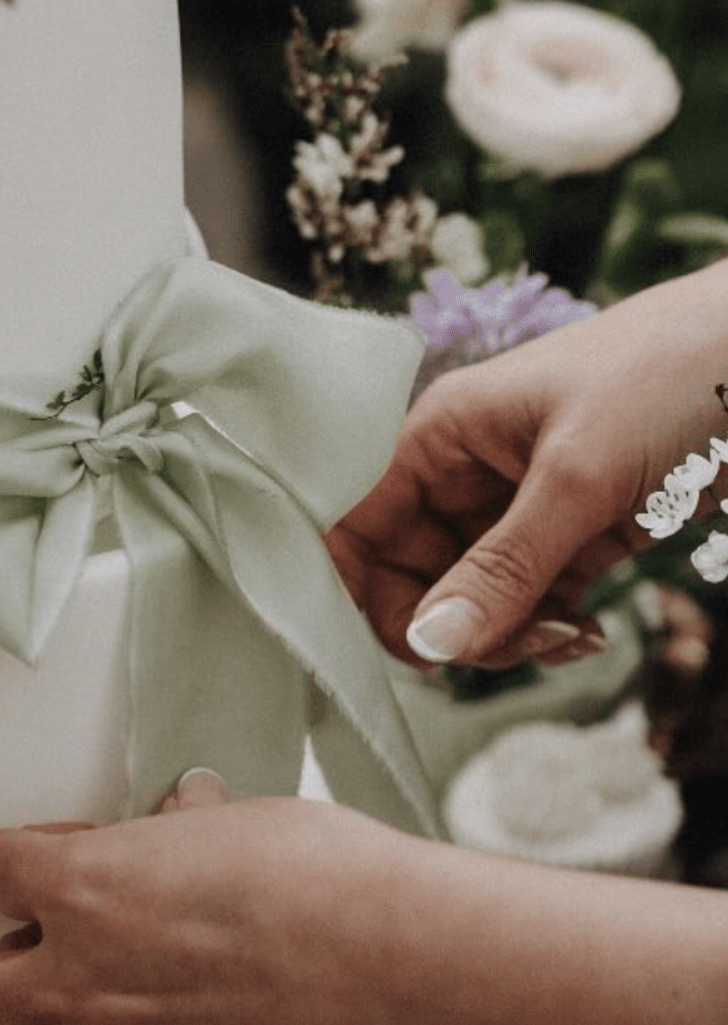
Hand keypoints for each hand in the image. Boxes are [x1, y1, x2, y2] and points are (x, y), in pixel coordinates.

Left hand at [0, 773, 409, 1024]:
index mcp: (83, 888)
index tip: (57, 872)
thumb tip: (183, 815)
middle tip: (61, 965)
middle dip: (12, 978)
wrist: (390, 959)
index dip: (21, 871)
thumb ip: (183, 828)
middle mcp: (80, 979)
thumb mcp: (236, 821)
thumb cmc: (324, 880)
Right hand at [328, 262, 727, 668]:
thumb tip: (431, 647)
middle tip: (514, 643)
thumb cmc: (671, 376)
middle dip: (453, 626)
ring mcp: (516, 509)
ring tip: (570, 635)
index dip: (358, 591)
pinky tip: (590, 632)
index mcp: (438, 436)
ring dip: (510, 636)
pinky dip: (551, 630)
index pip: (354, 527)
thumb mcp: (579, 477)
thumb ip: (502, 570)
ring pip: (471, 603)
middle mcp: (462, 473)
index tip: (407, 647)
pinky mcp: (571, 536)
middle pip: (409, 580)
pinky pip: (529, 604)